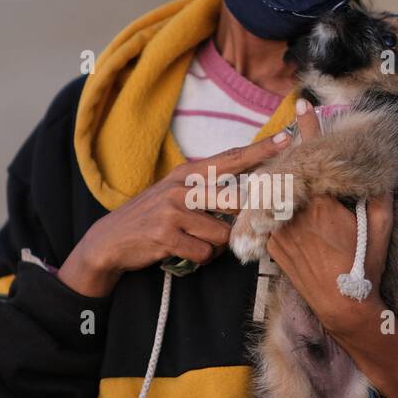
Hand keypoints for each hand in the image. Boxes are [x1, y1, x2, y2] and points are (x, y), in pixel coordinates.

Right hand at [57, 131, 292, 295]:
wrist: (110, 240)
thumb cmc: (152, 217)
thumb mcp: (175, 193)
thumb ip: (206, 188)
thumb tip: (245, 190)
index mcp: (187, 173)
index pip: (231, 159)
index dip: (260, 150)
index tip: (287, 138)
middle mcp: (181, 187)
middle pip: (234, 200)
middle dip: (242, 217)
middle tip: (243, 223)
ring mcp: (172, 210)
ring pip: (220, 234)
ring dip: (213, 246)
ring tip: (193, 242)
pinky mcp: (166, 235)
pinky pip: (203, 253)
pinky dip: (199, 259)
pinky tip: (183, 253)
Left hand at [267, 101, 397, 397]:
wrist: (342, 307)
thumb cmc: (365, 266)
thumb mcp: (382, 227)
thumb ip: (379, 193)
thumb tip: (382, 166)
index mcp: (322, 205)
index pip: (311, 159)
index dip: (308, 129)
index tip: (303, 106)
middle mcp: (295, 215)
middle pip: (288, 171)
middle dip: (292, 148)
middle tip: (293, 125)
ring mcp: (279, 230)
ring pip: (274, 191)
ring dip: (280, 174)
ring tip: (286, 158)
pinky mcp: (272, 244)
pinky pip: (268, 213)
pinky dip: (273, 199)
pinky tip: (278, 192)